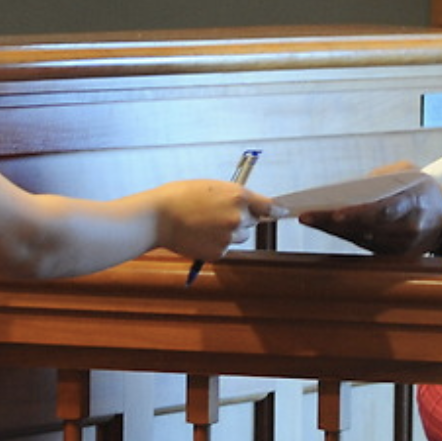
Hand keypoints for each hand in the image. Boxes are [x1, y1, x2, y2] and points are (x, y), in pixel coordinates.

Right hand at [152, 180, 279, 262]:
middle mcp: (238, 217)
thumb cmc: (180, 197)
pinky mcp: (219, 252)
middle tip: (216, 214)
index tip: (283, 213)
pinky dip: (216, 244)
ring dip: (228, 233)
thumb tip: (250, 205)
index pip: (269, 206)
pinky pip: (226, 248)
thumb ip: (234, 196)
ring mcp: (229, 237)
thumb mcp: (212, 188)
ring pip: (239, 237)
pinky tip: (200, 235)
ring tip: (204, 224)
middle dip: (240, 219)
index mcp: (238, 196)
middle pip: (252, 222)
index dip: (277, 211)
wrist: (158, 217)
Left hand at [300, 168, 441, 256]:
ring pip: (361, 238)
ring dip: (333, 230)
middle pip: (366, 227)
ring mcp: (401, 246)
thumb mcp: (410, 172)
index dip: (359, 213)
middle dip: (335, 222)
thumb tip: (350, 189)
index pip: (384, 210)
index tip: (335, 213)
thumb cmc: (424, 190)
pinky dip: (344, 235)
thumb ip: (383, 176)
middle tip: (307, 215)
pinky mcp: (395, 256)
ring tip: (308, 218)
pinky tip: (325, 226)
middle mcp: (408, 228)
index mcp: (415, 202)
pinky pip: (364, 245)